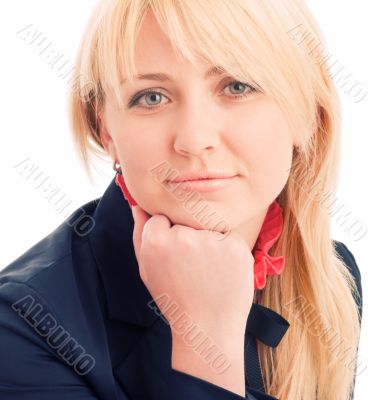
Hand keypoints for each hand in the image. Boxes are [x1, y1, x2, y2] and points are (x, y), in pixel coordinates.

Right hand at [131, 205, 254, 335]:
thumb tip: (138, 207)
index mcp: (156, 241)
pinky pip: (228, 236)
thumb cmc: (174, 298)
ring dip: (208, 242)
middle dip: (187, 237)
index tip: (173, 256)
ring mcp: (212, 240)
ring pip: (207, 226)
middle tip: (191, 267)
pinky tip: (222, 271)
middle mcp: (184, 236)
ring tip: (207, 271)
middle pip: (184, 220)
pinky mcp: (236, 245)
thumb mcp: (147, 270)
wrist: (208, 327)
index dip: (167, 236)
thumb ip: (140, 234)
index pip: (161, 217)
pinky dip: (226, 249)